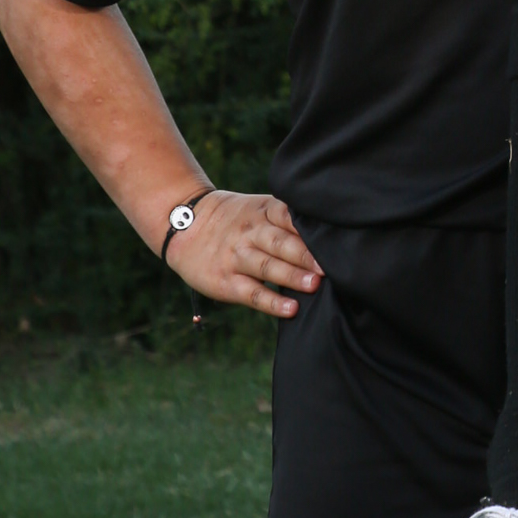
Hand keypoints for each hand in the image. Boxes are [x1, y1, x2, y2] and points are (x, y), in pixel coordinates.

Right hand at [163, 190, 321, 315]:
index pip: (289, 216)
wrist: (185, 225)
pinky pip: (252, 293)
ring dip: (293, 276)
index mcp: (263, 211)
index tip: (333, 239)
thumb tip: (331, 238)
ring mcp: (237, 257)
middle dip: (306, 255)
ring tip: (315, 285)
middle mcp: (250, 232)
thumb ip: (287, 220)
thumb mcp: (258, 208)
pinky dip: (272, 302)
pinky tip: (291, 309)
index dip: (310, 228)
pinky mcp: (226, 281)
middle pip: (281, 242)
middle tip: (330, 266)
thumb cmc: (235, 219)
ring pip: (268, 266)